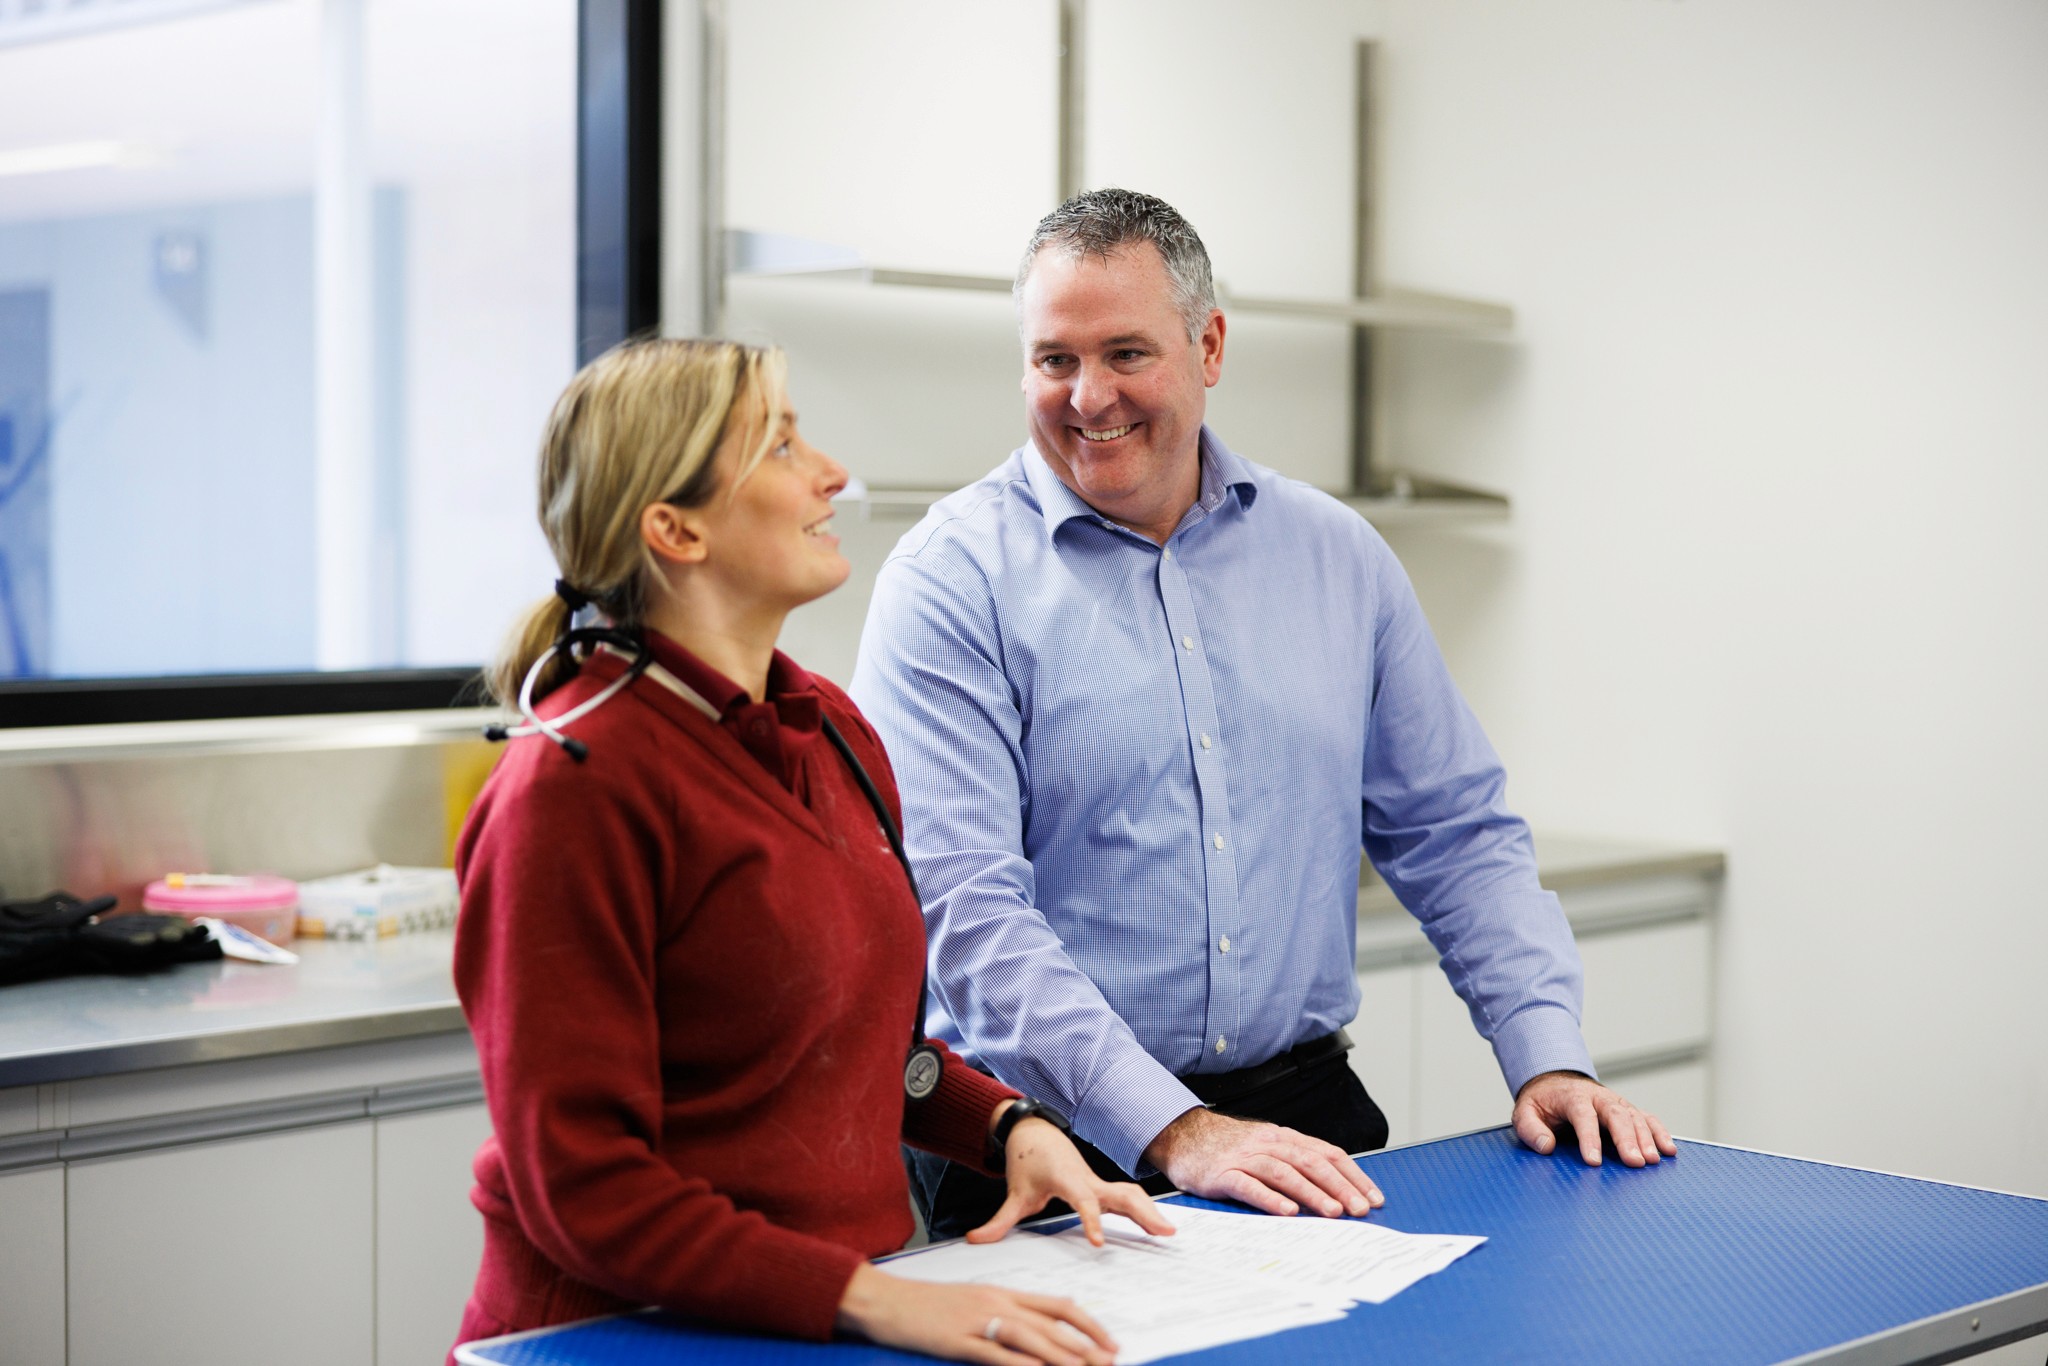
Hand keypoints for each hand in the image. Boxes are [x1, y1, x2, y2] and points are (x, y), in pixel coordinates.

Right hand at [836, 1262, 1117, 1365]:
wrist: (885, 1300)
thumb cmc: (926, 1305)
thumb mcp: (970, 1304)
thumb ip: (1002, 1315)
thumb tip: (1033, 1336)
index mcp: (1002, 1293)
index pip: (1056, 1305)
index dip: (1088, 1324)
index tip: (1109, 1342)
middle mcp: (996, 1303)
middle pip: (1051, 1323)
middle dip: (1085, 1344)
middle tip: (1111, 1361)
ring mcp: (978, 1320)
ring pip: (1030, 1337)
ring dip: (1062, 1355)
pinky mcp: (959, 1340)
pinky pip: (996, 1354)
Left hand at [968, 1114, 1177, 1246]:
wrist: (1036, 1135)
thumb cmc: (1027, 1163)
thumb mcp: (1013, 1194)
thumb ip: (998, 1221)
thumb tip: (973, 1240)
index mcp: (1067, 1180)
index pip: (1083, 1201)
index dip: (1091, 1220)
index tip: (1098, 1243)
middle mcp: (1088, 1180)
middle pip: (1121, 1195)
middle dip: (1142, 1213)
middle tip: (1163, 1233)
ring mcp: (1098, 1182)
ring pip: (1129, 1194)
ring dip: (1149, 1212)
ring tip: (1169, 1234)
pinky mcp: (1102, 1187)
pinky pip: (1127, 1197)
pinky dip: (1144, 1209)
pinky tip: (1158, 1227)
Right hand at [1142, 1108, 1382, 1217]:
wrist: (1181, 1134)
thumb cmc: (1228, 1147)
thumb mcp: (1266, 1147)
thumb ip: (1295, 1162)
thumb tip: (1335, 1190)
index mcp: (1284, 1138)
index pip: (1327, 1153)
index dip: (1353, 1175)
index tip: (1374, 1198)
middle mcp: (1269, 1144)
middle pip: (1311, 1162)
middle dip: (1340, 1186)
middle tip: (1361, 1209)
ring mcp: (1245, 1157)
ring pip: (1285, 1172)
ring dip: (1312, 1192)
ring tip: (1333, 1212)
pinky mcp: (1222, 1173)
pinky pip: (1248, 1185)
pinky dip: (1269, 1198)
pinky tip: (1286, 1211)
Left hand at [1512, 1071, 1677, 1166]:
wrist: (1556, 1082)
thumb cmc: (1542, 1102)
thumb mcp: (1525, 1112)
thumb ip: (1531, 1129)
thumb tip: (1546, 1146)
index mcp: (1573, 1097)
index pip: (1583, 1116)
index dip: (1589, 1139)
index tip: (1593, 1162)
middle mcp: (1599, 1097)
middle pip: (1616, 1115)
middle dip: (1626, 1139)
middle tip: (1635, 1162)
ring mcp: (1616, 1103)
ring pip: (1635, 1117)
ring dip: (1646, 1138)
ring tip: (1653, 1160)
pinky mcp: (1627, 1110)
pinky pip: (1648, 1119)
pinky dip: (1660, 1132)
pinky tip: (1669, 1149)